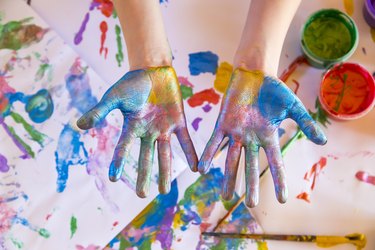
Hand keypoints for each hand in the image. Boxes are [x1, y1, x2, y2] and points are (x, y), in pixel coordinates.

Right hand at [77, 66, 197, 196]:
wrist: (153, 70)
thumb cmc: (131, 83)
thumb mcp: (114, 96)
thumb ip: (100, 111)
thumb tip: (79, 125)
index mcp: (132, 126)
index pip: (124, 148)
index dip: (118, 162)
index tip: (114, 179)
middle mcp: (148, 132)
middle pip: (146, 158)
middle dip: (144, 176)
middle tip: (143, 195)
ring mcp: (164, 128)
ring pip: (165, 154)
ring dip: (166, 172)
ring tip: (164, 191)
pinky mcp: (179, 121)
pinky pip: (185, 141)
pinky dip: (190, 154)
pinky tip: (196, 168)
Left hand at [198, 69, 326, 206]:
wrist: (254, 73)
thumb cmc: (274, 89)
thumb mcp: (292, 106)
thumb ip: (305, 122)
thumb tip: (324, 141)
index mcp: (268, 137)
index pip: (275, 163)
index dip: (279, 180)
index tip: (282, 200)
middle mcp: (251, 139)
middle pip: (251, 166)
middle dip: (250, 184)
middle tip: (249, 205)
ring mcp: (236, 132)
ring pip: (231, 159)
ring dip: (228, 177)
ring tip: (225, 197)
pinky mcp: (222, 124)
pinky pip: (214, 142)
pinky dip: (209, 155)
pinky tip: (202, 169)